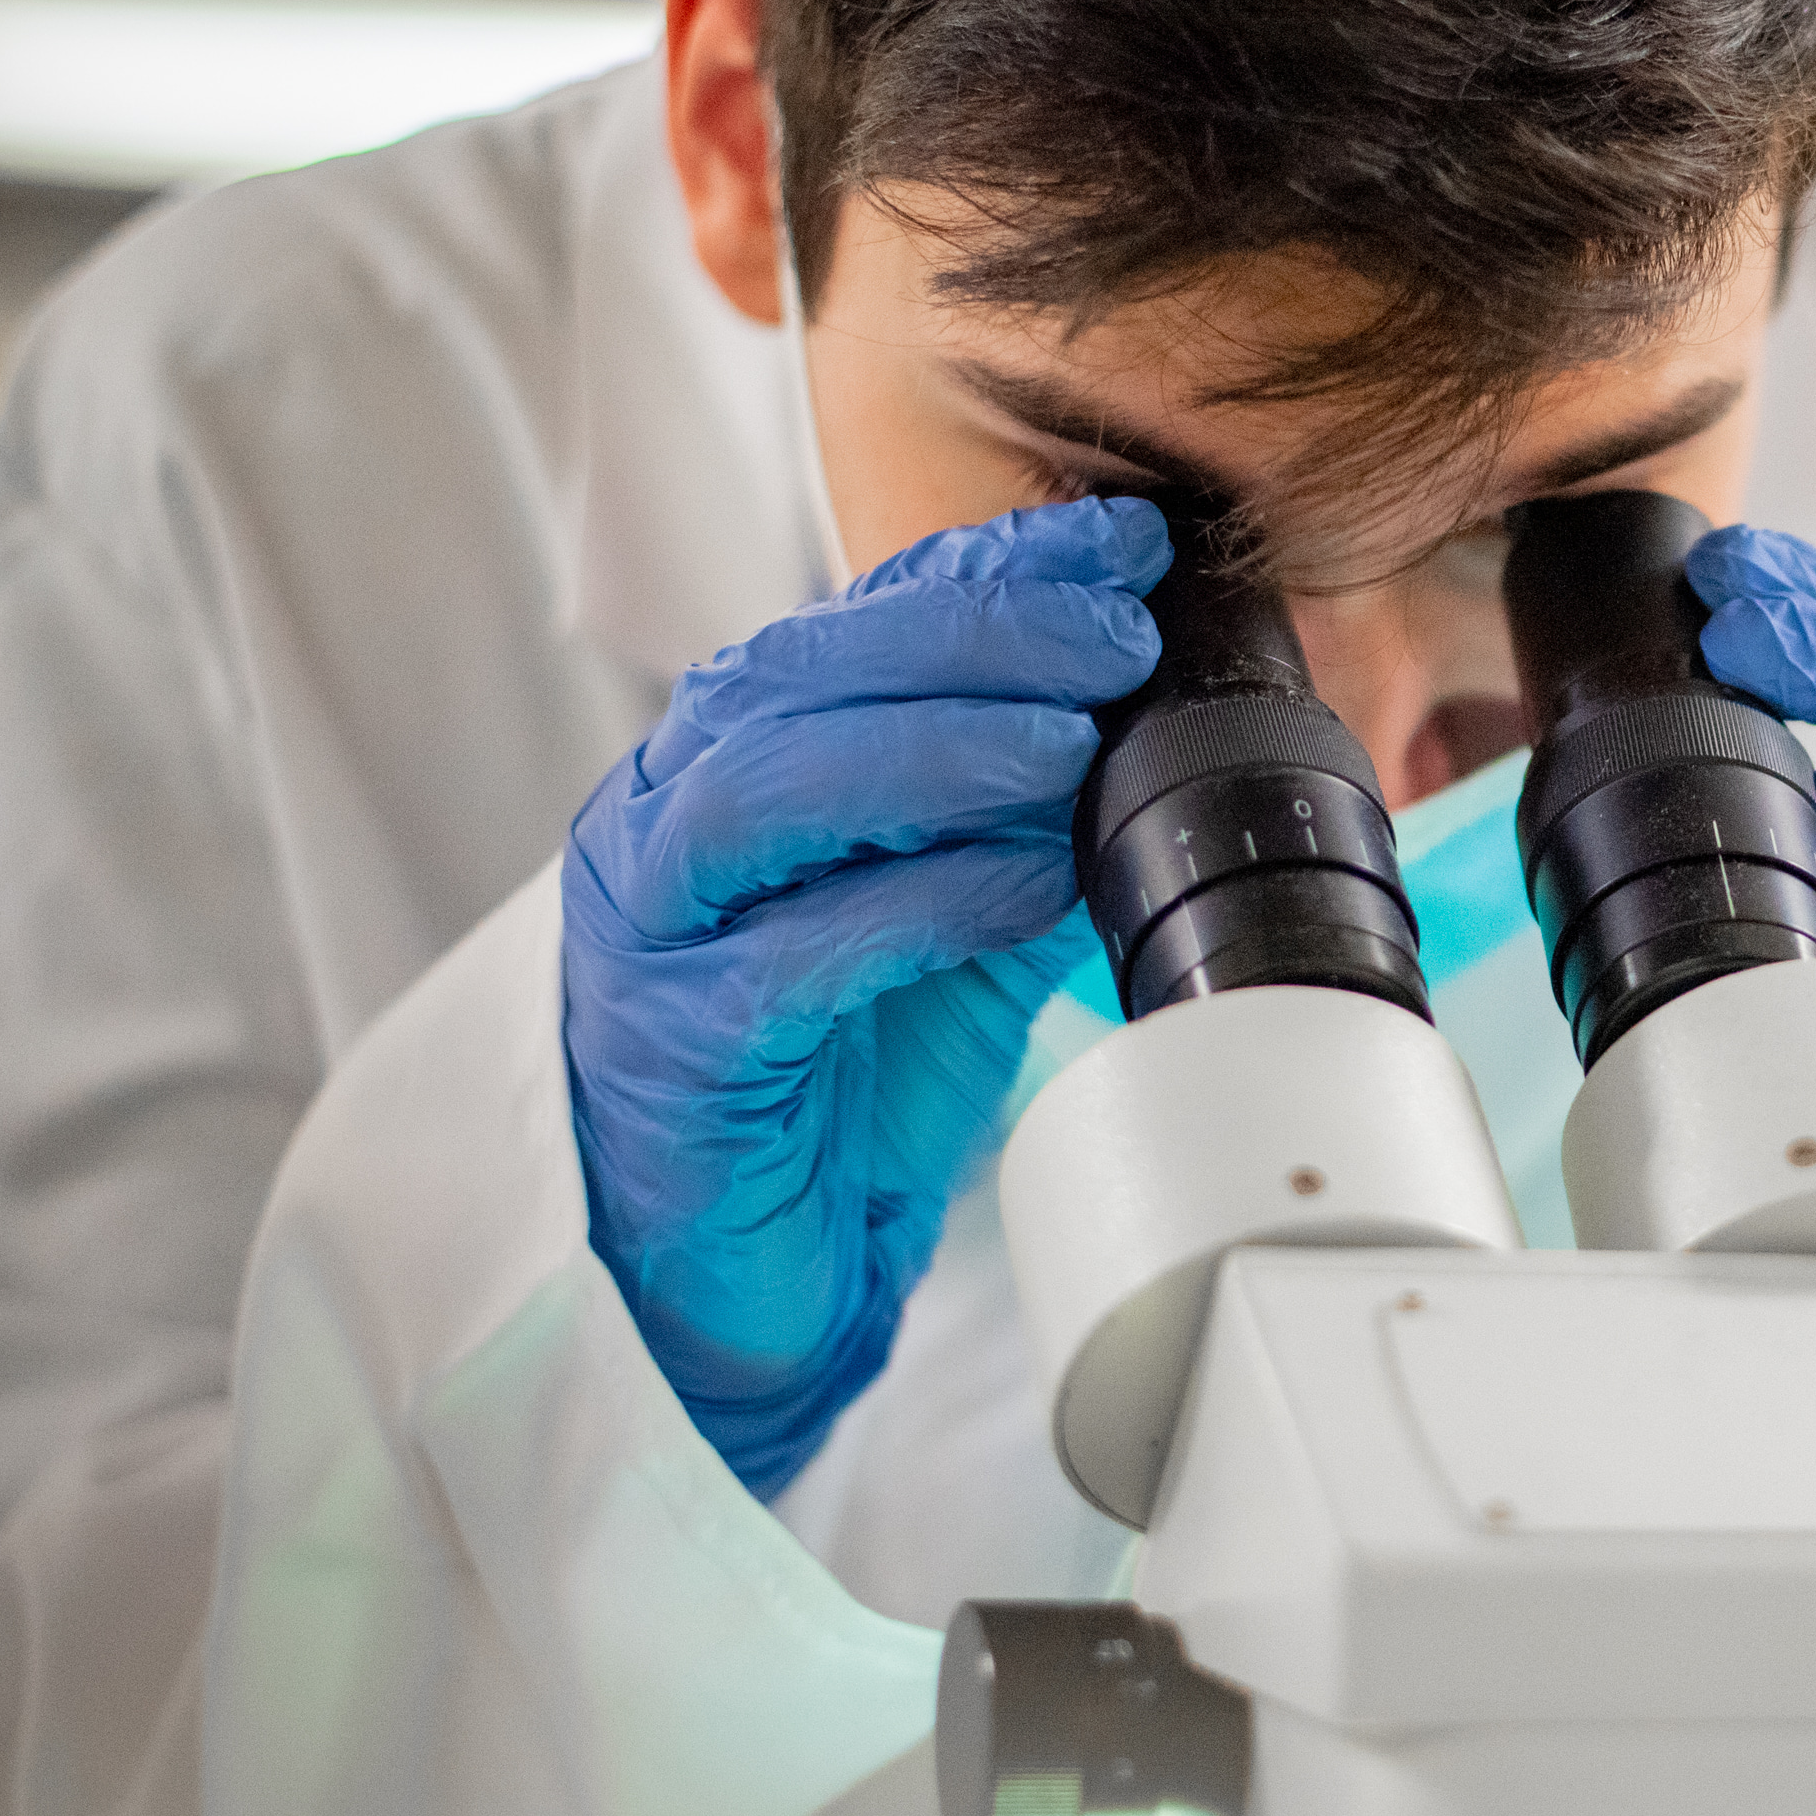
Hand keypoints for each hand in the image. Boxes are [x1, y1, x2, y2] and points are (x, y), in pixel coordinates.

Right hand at [562, 501, 1169, 1495]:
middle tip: (1119, 631)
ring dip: (933, 747)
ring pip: (767, 790)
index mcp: (733, 758)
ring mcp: (652, 929)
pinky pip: (789, 954)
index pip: (857, 622)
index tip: (1127, 543)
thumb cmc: (842, 1074)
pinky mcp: (672, 1046)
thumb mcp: (960, 908)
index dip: (994, 567)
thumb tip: (1163, 715)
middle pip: (802, 676)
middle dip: (973, 633)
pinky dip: (918, 902)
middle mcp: (668, 816)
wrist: (748, 1271)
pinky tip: (1025, 880)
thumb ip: (1033, 813)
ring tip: (1071, 740)